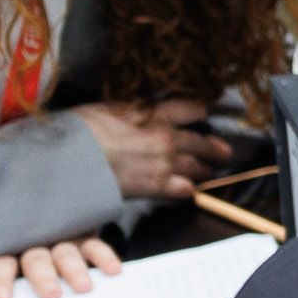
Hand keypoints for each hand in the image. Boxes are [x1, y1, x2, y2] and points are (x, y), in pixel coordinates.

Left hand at [0, 234, 121, 297]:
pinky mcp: (84, 238)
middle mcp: (35, 244)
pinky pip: (94, 247)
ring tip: (84, 288)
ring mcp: (61, 241)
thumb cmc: (26, 263)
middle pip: (36, 260)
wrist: (53, 221)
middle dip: (43, 277)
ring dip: (74, 270)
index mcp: (10, 252)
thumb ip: (14, 289)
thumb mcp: (14, 270)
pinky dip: (104, 257)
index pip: (1, 264)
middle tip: (52, 294)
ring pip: (65, 255)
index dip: (1, 279)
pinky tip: (113, 271)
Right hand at [71, 96, 230, 200]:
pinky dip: (189, 190)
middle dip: (213, 147)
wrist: (72, 160)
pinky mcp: (155, 187)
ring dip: (203, 169)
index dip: (201, 108)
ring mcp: (164, 164)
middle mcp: (165, 138)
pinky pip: (182, 190)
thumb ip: (134, 108)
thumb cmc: (83, 129)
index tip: (208, 110)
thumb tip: (146, 107)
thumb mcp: (109, 107)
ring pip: (195, 166)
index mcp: (154, 114)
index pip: (189, 107)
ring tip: (209, 171)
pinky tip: (191, 191)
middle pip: (198, 141)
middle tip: (226, 152)